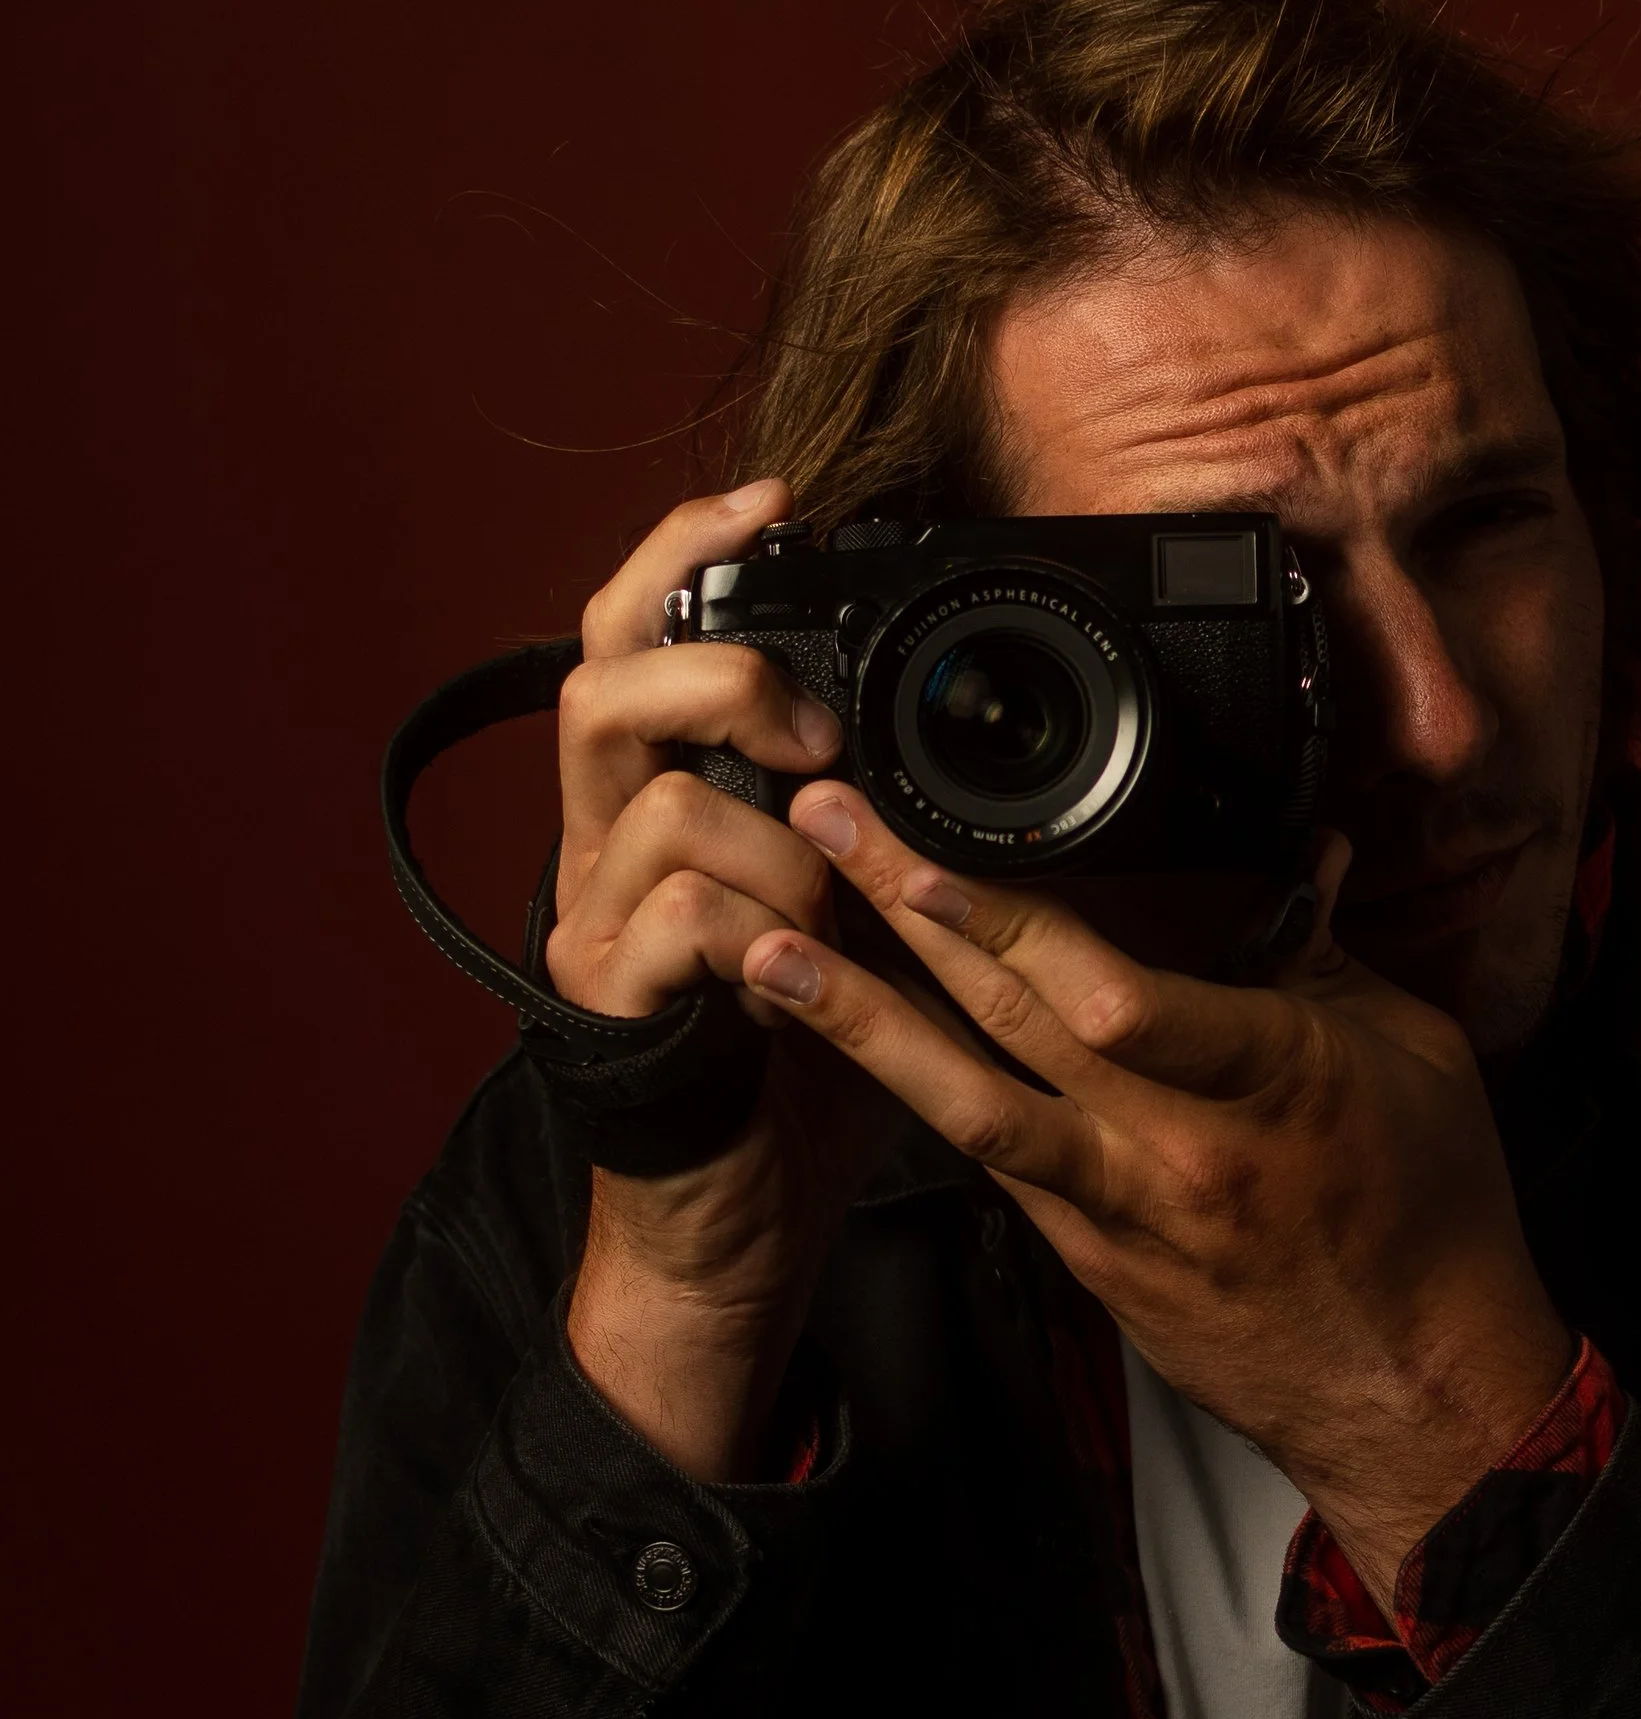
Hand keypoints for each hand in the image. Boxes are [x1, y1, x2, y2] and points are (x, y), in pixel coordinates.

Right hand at [547, 483, 897, 1477]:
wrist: (739, 1221)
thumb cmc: (805, 1060)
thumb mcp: (860, 908)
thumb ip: (873, 818)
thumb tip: (970, 744)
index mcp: (658, 799)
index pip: (634, 633)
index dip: (686, 550)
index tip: (775, 498)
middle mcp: (601, 844)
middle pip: (598, 682)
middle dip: (720, 679)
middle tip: (813, 733)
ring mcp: (592, 923)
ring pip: (656, 804)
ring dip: (776, 841)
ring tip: (832, 907)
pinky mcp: (608, 1003)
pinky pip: (677, 917)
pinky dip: (763, 928)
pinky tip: (801, 974)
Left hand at [741, 784, 1576, 1601]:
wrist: (1414, 1395)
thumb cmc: (1432, 1222)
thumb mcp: (1413, 1055)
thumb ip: (1329, 953)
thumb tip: (1296, 855)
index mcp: (1269, 1081)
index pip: (1116, 1002)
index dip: (1011, 928)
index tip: (932, 850)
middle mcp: (1172, 1150)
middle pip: (1011, 1021)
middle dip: (904, 913)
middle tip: (817, 828)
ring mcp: (1117, 1211)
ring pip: (966, 1103)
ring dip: (861, 1020)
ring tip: (770, 950)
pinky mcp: (1088, 1257)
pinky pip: (989, 1161)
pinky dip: (918, 1093)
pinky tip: (854, 1040)